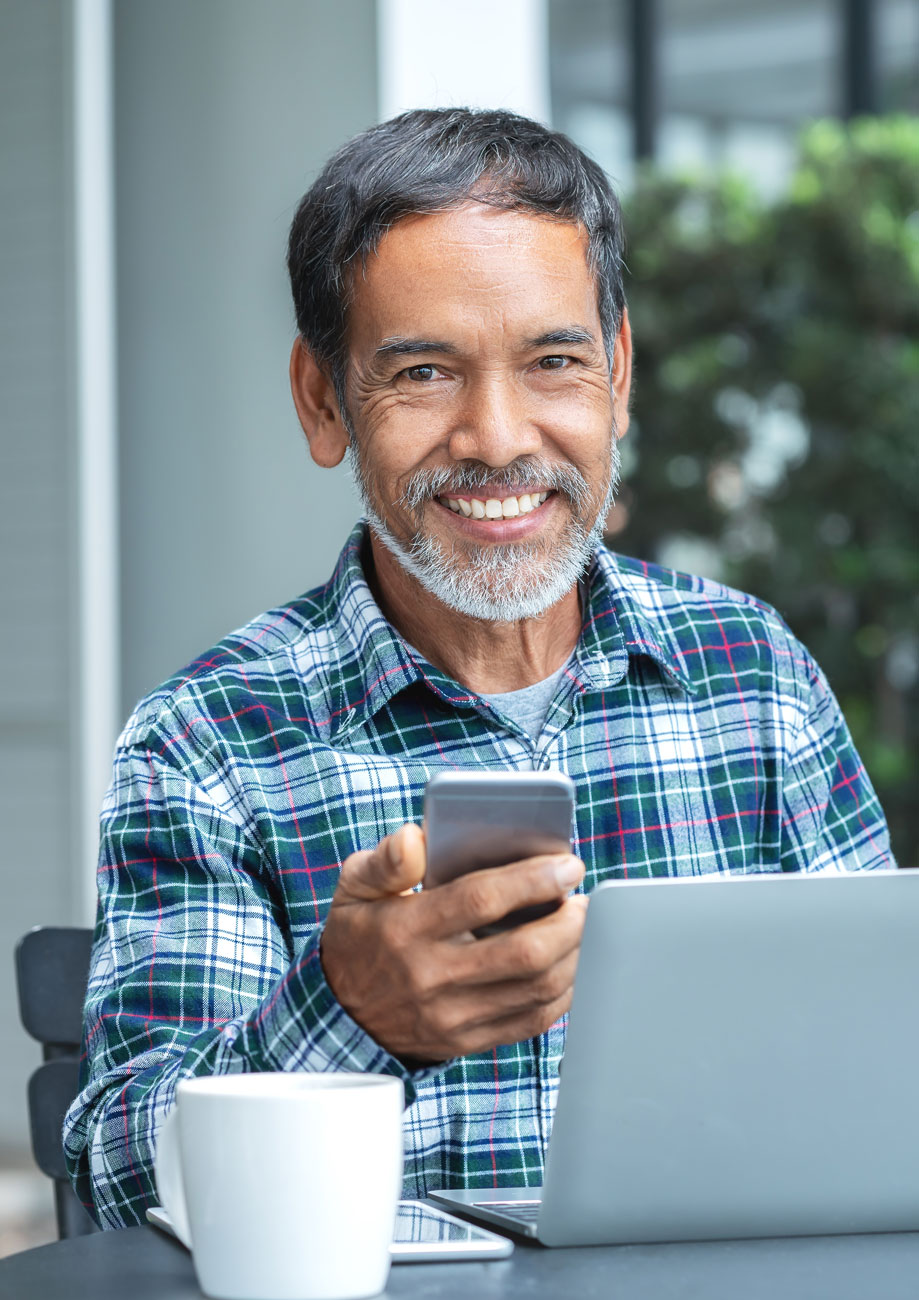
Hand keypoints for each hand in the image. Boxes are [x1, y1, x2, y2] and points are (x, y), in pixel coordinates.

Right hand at [319, 824, 587, 1063]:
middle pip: (523, 953)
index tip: (567, 865)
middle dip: (568, 921)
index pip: (481, 900)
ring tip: (580, 925)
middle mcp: (432, 977)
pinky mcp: (468, 1041)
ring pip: (537, 989)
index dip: (532, 880)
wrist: (340, 1016)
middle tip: (582, 898)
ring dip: (574, 954)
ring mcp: (452, 1016)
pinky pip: (531, 1021)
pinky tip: (569, 964)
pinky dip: (563, 992)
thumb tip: (417, 837)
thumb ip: (386, 860)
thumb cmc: (359, 937)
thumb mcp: (354, 889)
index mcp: (406, 929)